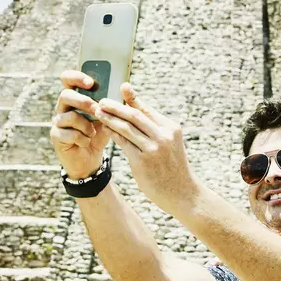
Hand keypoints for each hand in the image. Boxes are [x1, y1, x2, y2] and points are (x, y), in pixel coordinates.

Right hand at [50, 70, 109, 179]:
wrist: (90, 159)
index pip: (68, 79)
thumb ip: (112, 104)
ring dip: (85, 124)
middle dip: (84, 102)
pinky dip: (82, 138)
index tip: (91, 83)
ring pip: (68, 116)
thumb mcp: (107, 117)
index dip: (76, 77)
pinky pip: (69, 133)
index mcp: (74, 97)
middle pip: (66, 95)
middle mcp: (63, 107)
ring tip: (92, 132)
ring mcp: (58, 122)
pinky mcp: (56, 136)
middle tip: (97, 110)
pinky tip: (87, 142)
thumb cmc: (98, 134)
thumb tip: (125, 88)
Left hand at [95, 83, 199, 217]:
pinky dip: (113, 134)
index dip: (132, 98)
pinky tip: (105, 129)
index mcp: (171, 128)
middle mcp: (163, 136)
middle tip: (103, 100)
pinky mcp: (142, 162)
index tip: (122, 87)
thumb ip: (155, 128)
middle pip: (135, 115)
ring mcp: (153, 149)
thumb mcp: (169, 143)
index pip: (147, 109)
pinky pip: (123, 143)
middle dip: (116, 106)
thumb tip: (136, 110)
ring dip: (110, 118)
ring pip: (126, 128)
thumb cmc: (172, 166)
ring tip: (99, 112)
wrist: (182, 193)